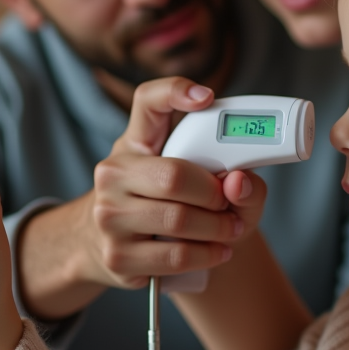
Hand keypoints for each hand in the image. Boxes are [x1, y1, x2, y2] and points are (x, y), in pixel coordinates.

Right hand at [20, 78, 269, 319]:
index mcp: (134, 143)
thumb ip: (230, 168)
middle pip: (175, 176)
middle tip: (230, 203)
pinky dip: (208, 255)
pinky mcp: (117, 256)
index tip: (207, 97)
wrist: (113, 248)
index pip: (148, 101)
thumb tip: (240, 181)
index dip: (176, 92)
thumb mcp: (188, 176)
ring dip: (218, 229)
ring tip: (230, 229)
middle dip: (215, 194)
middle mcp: (112, 174)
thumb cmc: (162, 203)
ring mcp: (108, 217)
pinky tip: (218, 250)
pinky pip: (175, 257)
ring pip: (178, 221)